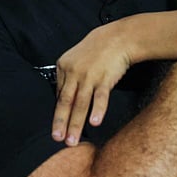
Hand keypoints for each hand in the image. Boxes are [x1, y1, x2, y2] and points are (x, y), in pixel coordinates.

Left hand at [54, 25, 130, 145]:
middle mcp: (74, 72)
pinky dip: (97, 110)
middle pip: (66, 102)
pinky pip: (100, 97)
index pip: (59, 95)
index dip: (59, 114)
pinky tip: (94, 122)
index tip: (57, 128)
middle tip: (57, 138)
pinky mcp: (104, 78)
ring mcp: (89, 75)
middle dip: (61, 123)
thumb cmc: (99, 48)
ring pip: (80, 104)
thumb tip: (65, 98)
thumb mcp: (77, 58)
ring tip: (72, 140)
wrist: (119, 37)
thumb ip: (69, 77)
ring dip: (76, 124)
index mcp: (63, 66)